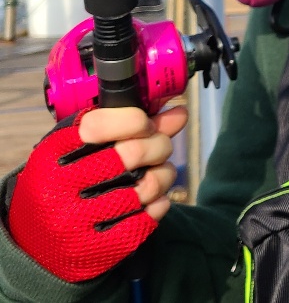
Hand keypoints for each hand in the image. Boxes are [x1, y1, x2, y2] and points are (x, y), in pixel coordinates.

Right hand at [5, 106, 186, 281]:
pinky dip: (160, 203)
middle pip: (134, 152)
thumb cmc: (64, 184)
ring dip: (163, 175)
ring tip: (156, 174)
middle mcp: (59, 188)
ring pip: (150, 184)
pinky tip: (150, 201)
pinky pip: (151, 216)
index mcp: (52, 155)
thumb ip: (129, 128)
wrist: (36, 244)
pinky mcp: (99, 247)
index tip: (146, 124)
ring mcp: (77, 221)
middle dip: (159, 146)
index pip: (100, 125)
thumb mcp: (80, 150)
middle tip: (159, 149)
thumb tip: (179, 113)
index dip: (136, 120)